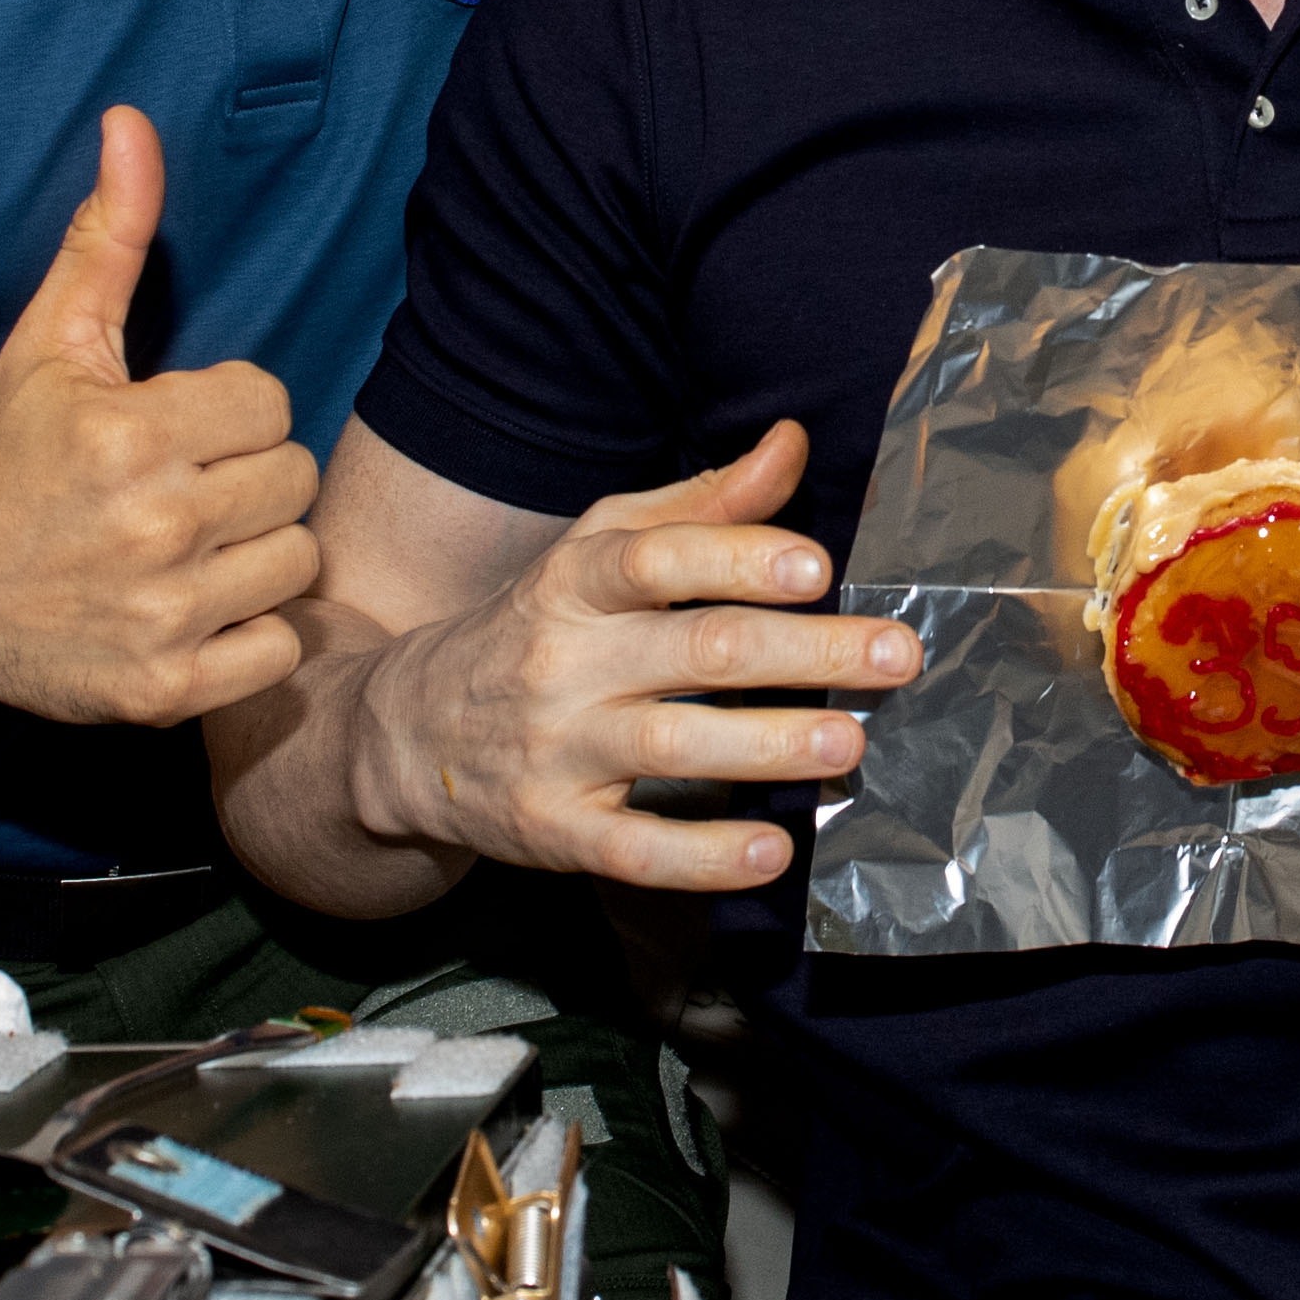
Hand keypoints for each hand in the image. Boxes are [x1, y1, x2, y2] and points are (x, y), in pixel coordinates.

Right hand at [0, 107, 322, 725]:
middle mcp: (153, 529)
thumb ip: (109, 237)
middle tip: (178, 490)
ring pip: (297, 561)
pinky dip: (248, 636)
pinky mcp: (164, 691)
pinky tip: (191, 609)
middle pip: (292, 480)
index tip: (168, 429)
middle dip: (244, 478)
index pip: (268, 401)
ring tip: (186, 548)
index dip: (223, 409)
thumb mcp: (47, 344)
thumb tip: (132, 122)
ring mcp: (162, 617)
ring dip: (254, 554)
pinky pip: (279, 649)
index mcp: (132, 436)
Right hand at [348, 423, 913, 893]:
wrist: (405, 731)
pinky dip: (703, 856)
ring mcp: (558, 751)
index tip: (815, 567)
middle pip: (695, 651)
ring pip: (672, 748)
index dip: (738, 559)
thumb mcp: (598, 549)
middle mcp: (565, 662)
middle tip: (893, 656)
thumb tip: (793, 443)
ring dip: (768, 745)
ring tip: (849, 743)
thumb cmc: (537, 628)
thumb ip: (702, 503)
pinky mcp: (555, 831)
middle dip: (804, 652)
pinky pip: (635, 850)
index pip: (658, 559)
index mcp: (578, 582)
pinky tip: (771, 851)